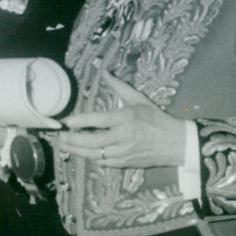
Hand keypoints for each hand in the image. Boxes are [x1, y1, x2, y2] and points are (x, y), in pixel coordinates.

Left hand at [57, 72, 185, 167]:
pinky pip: (104, 162)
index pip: (100, 120)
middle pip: (94, 141)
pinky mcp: (126, 163)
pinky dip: (92, 158)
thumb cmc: (156, 119)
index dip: (82, 121)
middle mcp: (125, 136)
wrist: (176, 144)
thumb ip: (119, 86)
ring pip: (96, 154)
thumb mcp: (139, 99)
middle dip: (74, 140)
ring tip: (65, 145)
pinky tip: (82, 153)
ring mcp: (125, 152)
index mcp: (127, 118)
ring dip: (78, 151)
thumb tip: (105, 71)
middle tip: (60, 137)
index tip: (68, 122)